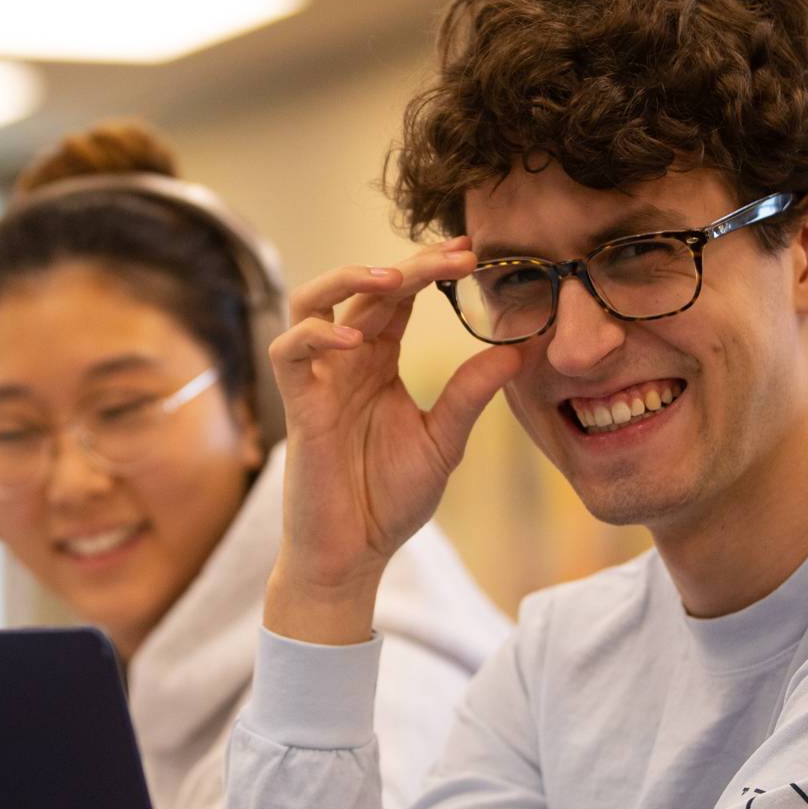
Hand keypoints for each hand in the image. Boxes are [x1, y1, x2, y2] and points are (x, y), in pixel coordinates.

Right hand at [265, 239, 525, 643]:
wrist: (353, 555)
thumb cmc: (388, 500)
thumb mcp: (444, 440)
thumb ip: (471, 393)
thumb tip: (517, 350)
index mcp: (378, 362)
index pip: (399, 296)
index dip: (429, 268)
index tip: (472, 253)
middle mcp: (345, 361)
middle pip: (363, 287)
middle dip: (407, 265)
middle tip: (456, 255)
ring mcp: (318, 380)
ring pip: (311, 302)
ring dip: (347, 279)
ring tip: (395, 278)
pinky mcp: (298, 408)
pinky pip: (289, 353)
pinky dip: (316, 336)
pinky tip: (356, 338)